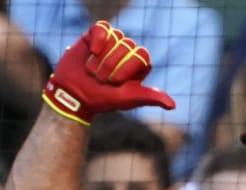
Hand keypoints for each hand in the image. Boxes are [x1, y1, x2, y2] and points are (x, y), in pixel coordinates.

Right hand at [43, 21, 174, 124]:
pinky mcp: (96, 34)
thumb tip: (172, 105)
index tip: (116, 82)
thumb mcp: (128, 99)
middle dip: (112, 66)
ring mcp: (112, 41)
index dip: (127, 68)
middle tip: (101, 79)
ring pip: (116, 37)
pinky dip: (97, 39)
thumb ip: (150, 97)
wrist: (73, 94)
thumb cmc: (102, 98)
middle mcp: (127, 51)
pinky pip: (103, 27)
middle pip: (128, 46)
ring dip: (102, 58)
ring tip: (92, 70)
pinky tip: (91, 51)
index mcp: (139, 64)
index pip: (142, 56)